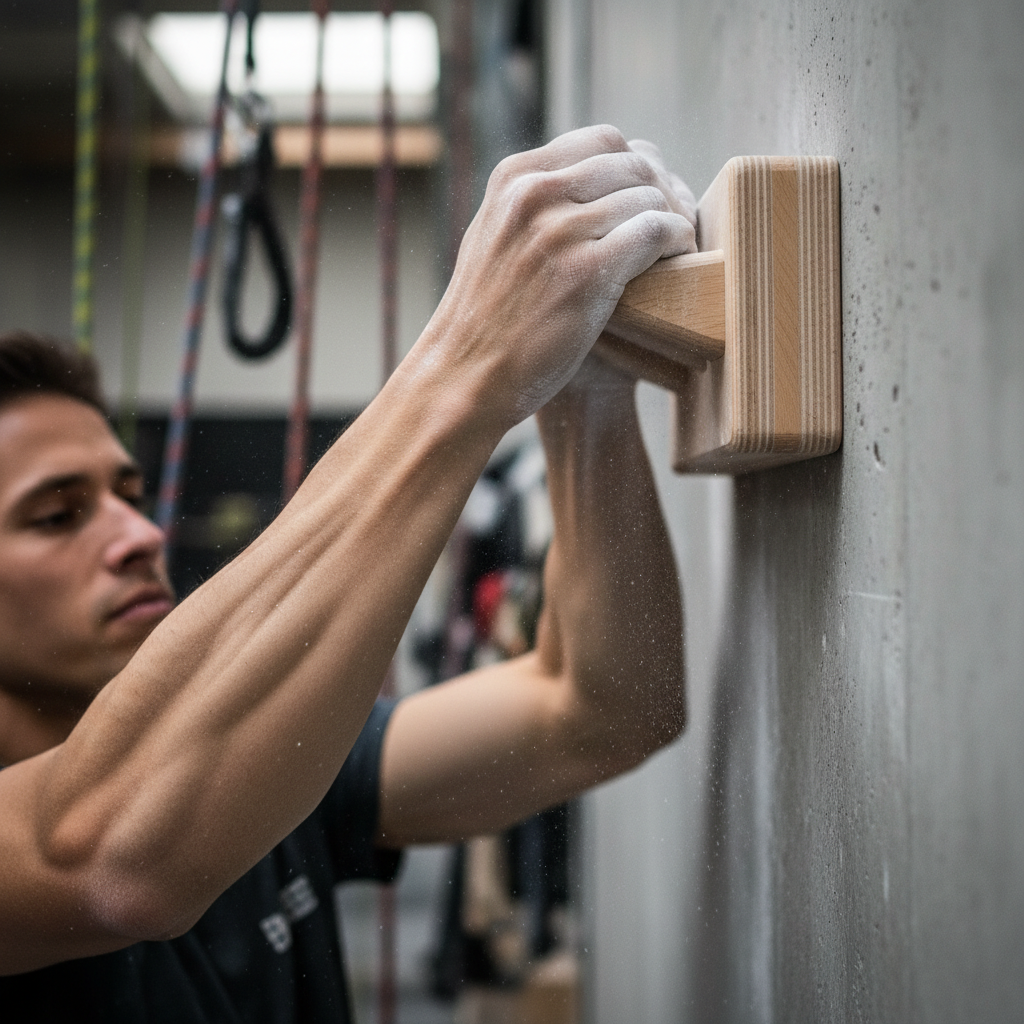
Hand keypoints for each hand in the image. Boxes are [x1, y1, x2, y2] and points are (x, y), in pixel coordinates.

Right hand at [420, 125, 694, 423]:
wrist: (465, 375)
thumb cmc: (485, 319)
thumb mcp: (493, 239)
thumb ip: (531, 205)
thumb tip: (582, 178)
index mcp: (513, 178)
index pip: (603, 141)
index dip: (638, 167)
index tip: (649, 198)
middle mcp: (534, 195)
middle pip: (633, 164)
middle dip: (664, 190)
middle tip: (675, 224)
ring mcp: (559, 232)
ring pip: (649, 197)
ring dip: (675, 220)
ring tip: (679, 246)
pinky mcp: (587, 272)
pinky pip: (656, 232)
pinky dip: (678, 241)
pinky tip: (680, 260)